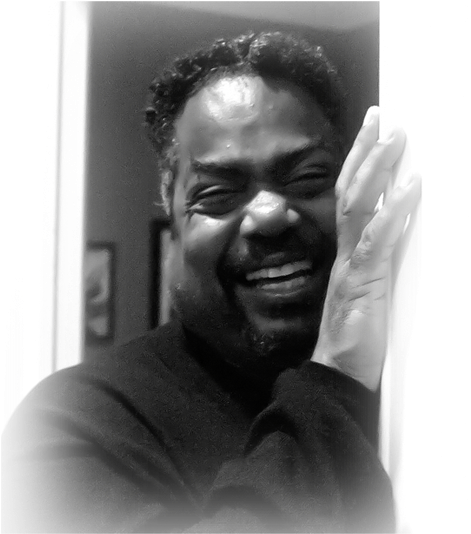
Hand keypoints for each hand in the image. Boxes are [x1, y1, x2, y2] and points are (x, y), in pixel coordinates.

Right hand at [311, 106, 421, 390]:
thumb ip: (374, 266)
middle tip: (380, 117)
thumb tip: (391, 241)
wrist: (337, 374)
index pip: (348, 201)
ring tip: (396, 137)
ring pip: (359, 207)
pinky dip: (394, 211)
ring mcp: (353, 266)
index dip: (358, 167)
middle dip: (365, 153)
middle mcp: (346, 253)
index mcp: (347, 254)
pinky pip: (377, 240)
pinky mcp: (363, 283)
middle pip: (349, 192)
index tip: (371, 136)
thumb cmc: (354, 338)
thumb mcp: (366, 295)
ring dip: (377, 169)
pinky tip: (411, 186)